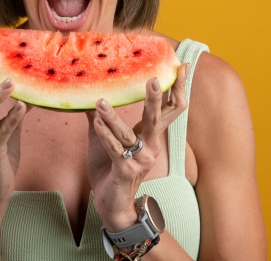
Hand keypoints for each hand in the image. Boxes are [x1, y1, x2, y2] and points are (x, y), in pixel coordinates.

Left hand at [85, 64, 188, 230]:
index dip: (177, 89)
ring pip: (128, 133)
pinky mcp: (126, 170)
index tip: (181, 67)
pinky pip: (114, 149)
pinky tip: (95, 121)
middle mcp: (150, 146)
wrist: (112, 204)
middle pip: (158, 118)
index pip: (171, 108)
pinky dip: (104, 135)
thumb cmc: (110, 169)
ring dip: (112, 117)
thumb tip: (90, 96)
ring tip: (100, 101)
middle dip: (155, 98)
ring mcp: (140, 159)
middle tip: (152, 79)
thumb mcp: (106, 140)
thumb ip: (102, 119)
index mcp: (150, 136)